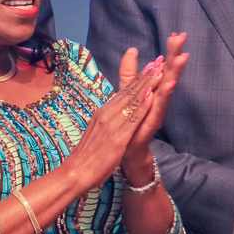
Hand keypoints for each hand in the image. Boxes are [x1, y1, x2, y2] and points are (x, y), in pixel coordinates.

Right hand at [68, 58, 164, 191]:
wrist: (74, 173)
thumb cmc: (88, 155)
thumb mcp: (98, 132)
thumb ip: (107, 121)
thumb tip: (115, 111)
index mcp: (103, 113)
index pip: (123, 93)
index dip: (137, 79)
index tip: (150, 66)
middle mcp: (106, 114)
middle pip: (128, 92)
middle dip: (144, 76)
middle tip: (158, 60)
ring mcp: (110, 125)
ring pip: (131, 101)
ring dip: (145, 85)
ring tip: (158, 70)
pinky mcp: (116, 138)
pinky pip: (131, 119)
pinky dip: (142, 106)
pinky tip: (151, 97)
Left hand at [119, 33, 188, 175]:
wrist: (127, 148)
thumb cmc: (131, 120)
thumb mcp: (128, 90)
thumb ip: (130, 71)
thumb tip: (133, 49)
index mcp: (154, 88)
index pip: (164, 65)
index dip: (170, 50)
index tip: (177, 33)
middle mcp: (159, 97)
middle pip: (169, 72)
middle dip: (175, 55)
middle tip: (183, 37)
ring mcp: (158, 109)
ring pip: (168, 86)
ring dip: (175, 71)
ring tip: (182, 56)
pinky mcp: (153, 121)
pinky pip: (160, 105)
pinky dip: (166, 94)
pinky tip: (171, 83)